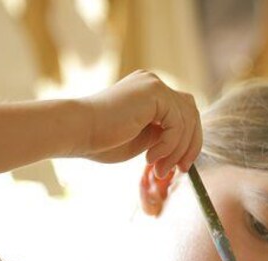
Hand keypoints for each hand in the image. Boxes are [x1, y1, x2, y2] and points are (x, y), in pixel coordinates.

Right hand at [75, 70, 201, 177]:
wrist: (76, 131)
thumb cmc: (100, 140)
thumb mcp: (141, 140)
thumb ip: (162, 137)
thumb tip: (185, 148)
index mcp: (149, 94)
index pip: (183, 113)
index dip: (188, 141)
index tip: (181, 167)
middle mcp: (153, 84)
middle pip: (191, 112)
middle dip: (190, 145)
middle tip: (181, 170)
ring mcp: (154, 85)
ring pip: (187, 120)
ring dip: (177, 151)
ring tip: (159, 169)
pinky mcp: (154, 91)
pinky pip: (177, 123)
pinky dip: (169, 145)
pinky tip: (150, 158)